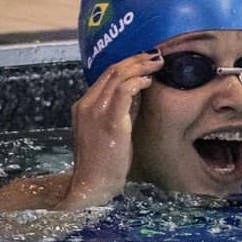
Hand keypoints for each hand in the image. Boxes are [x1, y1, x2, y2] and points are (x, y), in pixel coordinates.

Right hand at [57, 52, 163, 208]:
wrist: (92, 185)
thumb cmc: (104, 162)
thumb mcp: (111, 130)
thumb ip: (121, 110)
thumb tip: (139, 92)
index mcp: (84, 106)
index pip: (106, 75)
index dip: (128, 64)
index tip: (145, 60)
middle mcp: (86, 105)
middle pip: (112, 70)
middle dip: (136, 59)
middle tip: (155, 56)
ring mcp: (95, 112)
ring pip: (117, 76)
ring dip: (140, 66)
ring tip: (157, 63)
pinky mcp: (109, 121)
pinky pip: (123, 92)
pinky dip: (137, 82)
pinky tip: (149, 81)